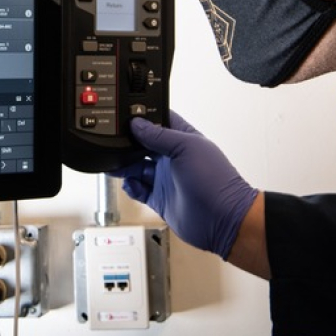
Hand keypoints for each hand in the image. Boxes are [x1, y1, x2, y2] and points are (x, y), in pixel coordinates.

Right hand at [110, 112, 257, 258]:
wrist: (221, 219)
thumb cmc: (215, 180)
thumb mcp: (186, 148)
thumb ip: (160, 135)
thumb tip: (138, 124)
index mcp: (183, 140)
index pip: (160, 122)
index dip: (144, 117)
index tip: (126, 116)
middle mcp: (173, 158)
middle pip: (144, 145)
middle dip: (129, 143)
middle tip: (115, 141)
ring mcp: (166, 179)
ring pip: (138, 167)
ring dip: (125, 165)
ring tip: (115, 164)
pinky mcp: (160, 199)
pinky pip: (139, 190)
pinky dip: (130, 186)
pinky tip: (130, 183)